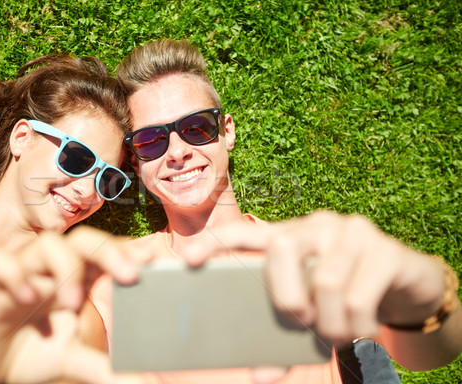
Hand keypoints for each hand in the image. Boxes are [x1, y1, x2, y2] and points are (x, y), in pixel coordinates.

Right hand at [0, 226, 150, 383]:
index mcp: (78, 279)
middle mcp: (54, 269)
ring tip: (73, 302)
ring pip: (47, 244)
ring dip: (65, 267)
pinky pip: (1, 263)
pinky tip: (27, 295)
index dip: (127, 250)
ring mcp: (24, 271)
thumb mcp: (72, 360)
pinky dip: (15, 274)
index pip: (106, 252)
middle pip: (83, 239)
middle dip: (108, 250)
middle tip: (130, 274)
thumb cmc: (34, 352)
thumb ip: (103, 367)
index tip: (152, 258)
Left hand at [183, 211, 446, 346]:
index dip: (214, 243)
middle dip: (285, 295)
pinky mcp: (383, 248)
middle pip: (281, 248)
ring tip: (337, 336)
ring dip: (330, 324)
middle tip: (299, 320)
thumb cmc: (345, 295)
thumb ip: (285, 330)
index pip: (243, 233)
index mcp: (287, 238)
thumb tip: (261, 374)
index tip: (187, 260)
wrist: (406, 280)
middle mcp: (314, 225)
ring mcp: (350, 231)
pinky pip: (359, 295)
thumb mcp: (313, 308)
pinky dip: (358, 327)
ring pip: (324, 280)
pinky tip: (362, 333)